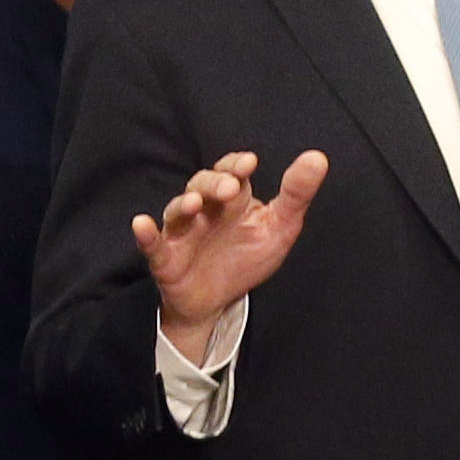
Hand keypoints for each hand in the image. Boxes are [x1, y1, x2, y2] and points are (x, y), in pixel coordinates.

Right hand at [138, 148, 328, 361]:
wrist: (218, 302)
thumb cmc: (246, 258)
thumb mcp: (279, 228)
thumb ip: (295, 195)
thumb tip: (318, 157)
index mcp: (232, 199)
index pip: (231, 172)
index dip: (236, 165)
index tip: (249, 163)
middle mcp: (204, 209)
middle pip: (202, 185)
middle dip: (213, 183)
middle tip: (228, 187)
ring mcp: (182, 232)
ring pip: (177, 210)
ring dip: (183, 204)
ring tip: (194, 203)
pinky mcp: (165, 258)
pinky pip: (151, 243)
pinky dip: (144, 234)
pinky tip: (141, 224)